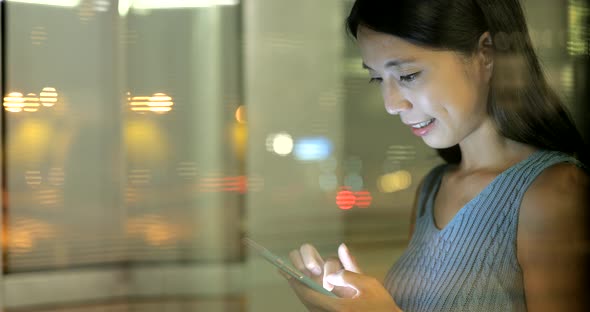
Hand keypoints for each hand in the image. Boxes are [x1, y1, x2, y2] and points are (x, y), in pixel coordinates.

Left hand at [282, 243, 401, 311]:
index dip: (297, 283)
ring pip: (312, 305)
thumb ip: (349, 273)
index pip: (310, 295)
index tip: (287, 272)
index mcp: (338, 307)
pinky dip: (310, 297)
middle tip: (286, 273)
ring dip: (303, 292)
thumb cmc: (382, 305)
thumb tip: (332, 272)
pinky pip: (318, 307)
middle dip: (297, 286)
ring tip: (293, 279)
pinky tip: (307, 288)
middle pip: (307, 301)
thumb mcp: (369, 284)